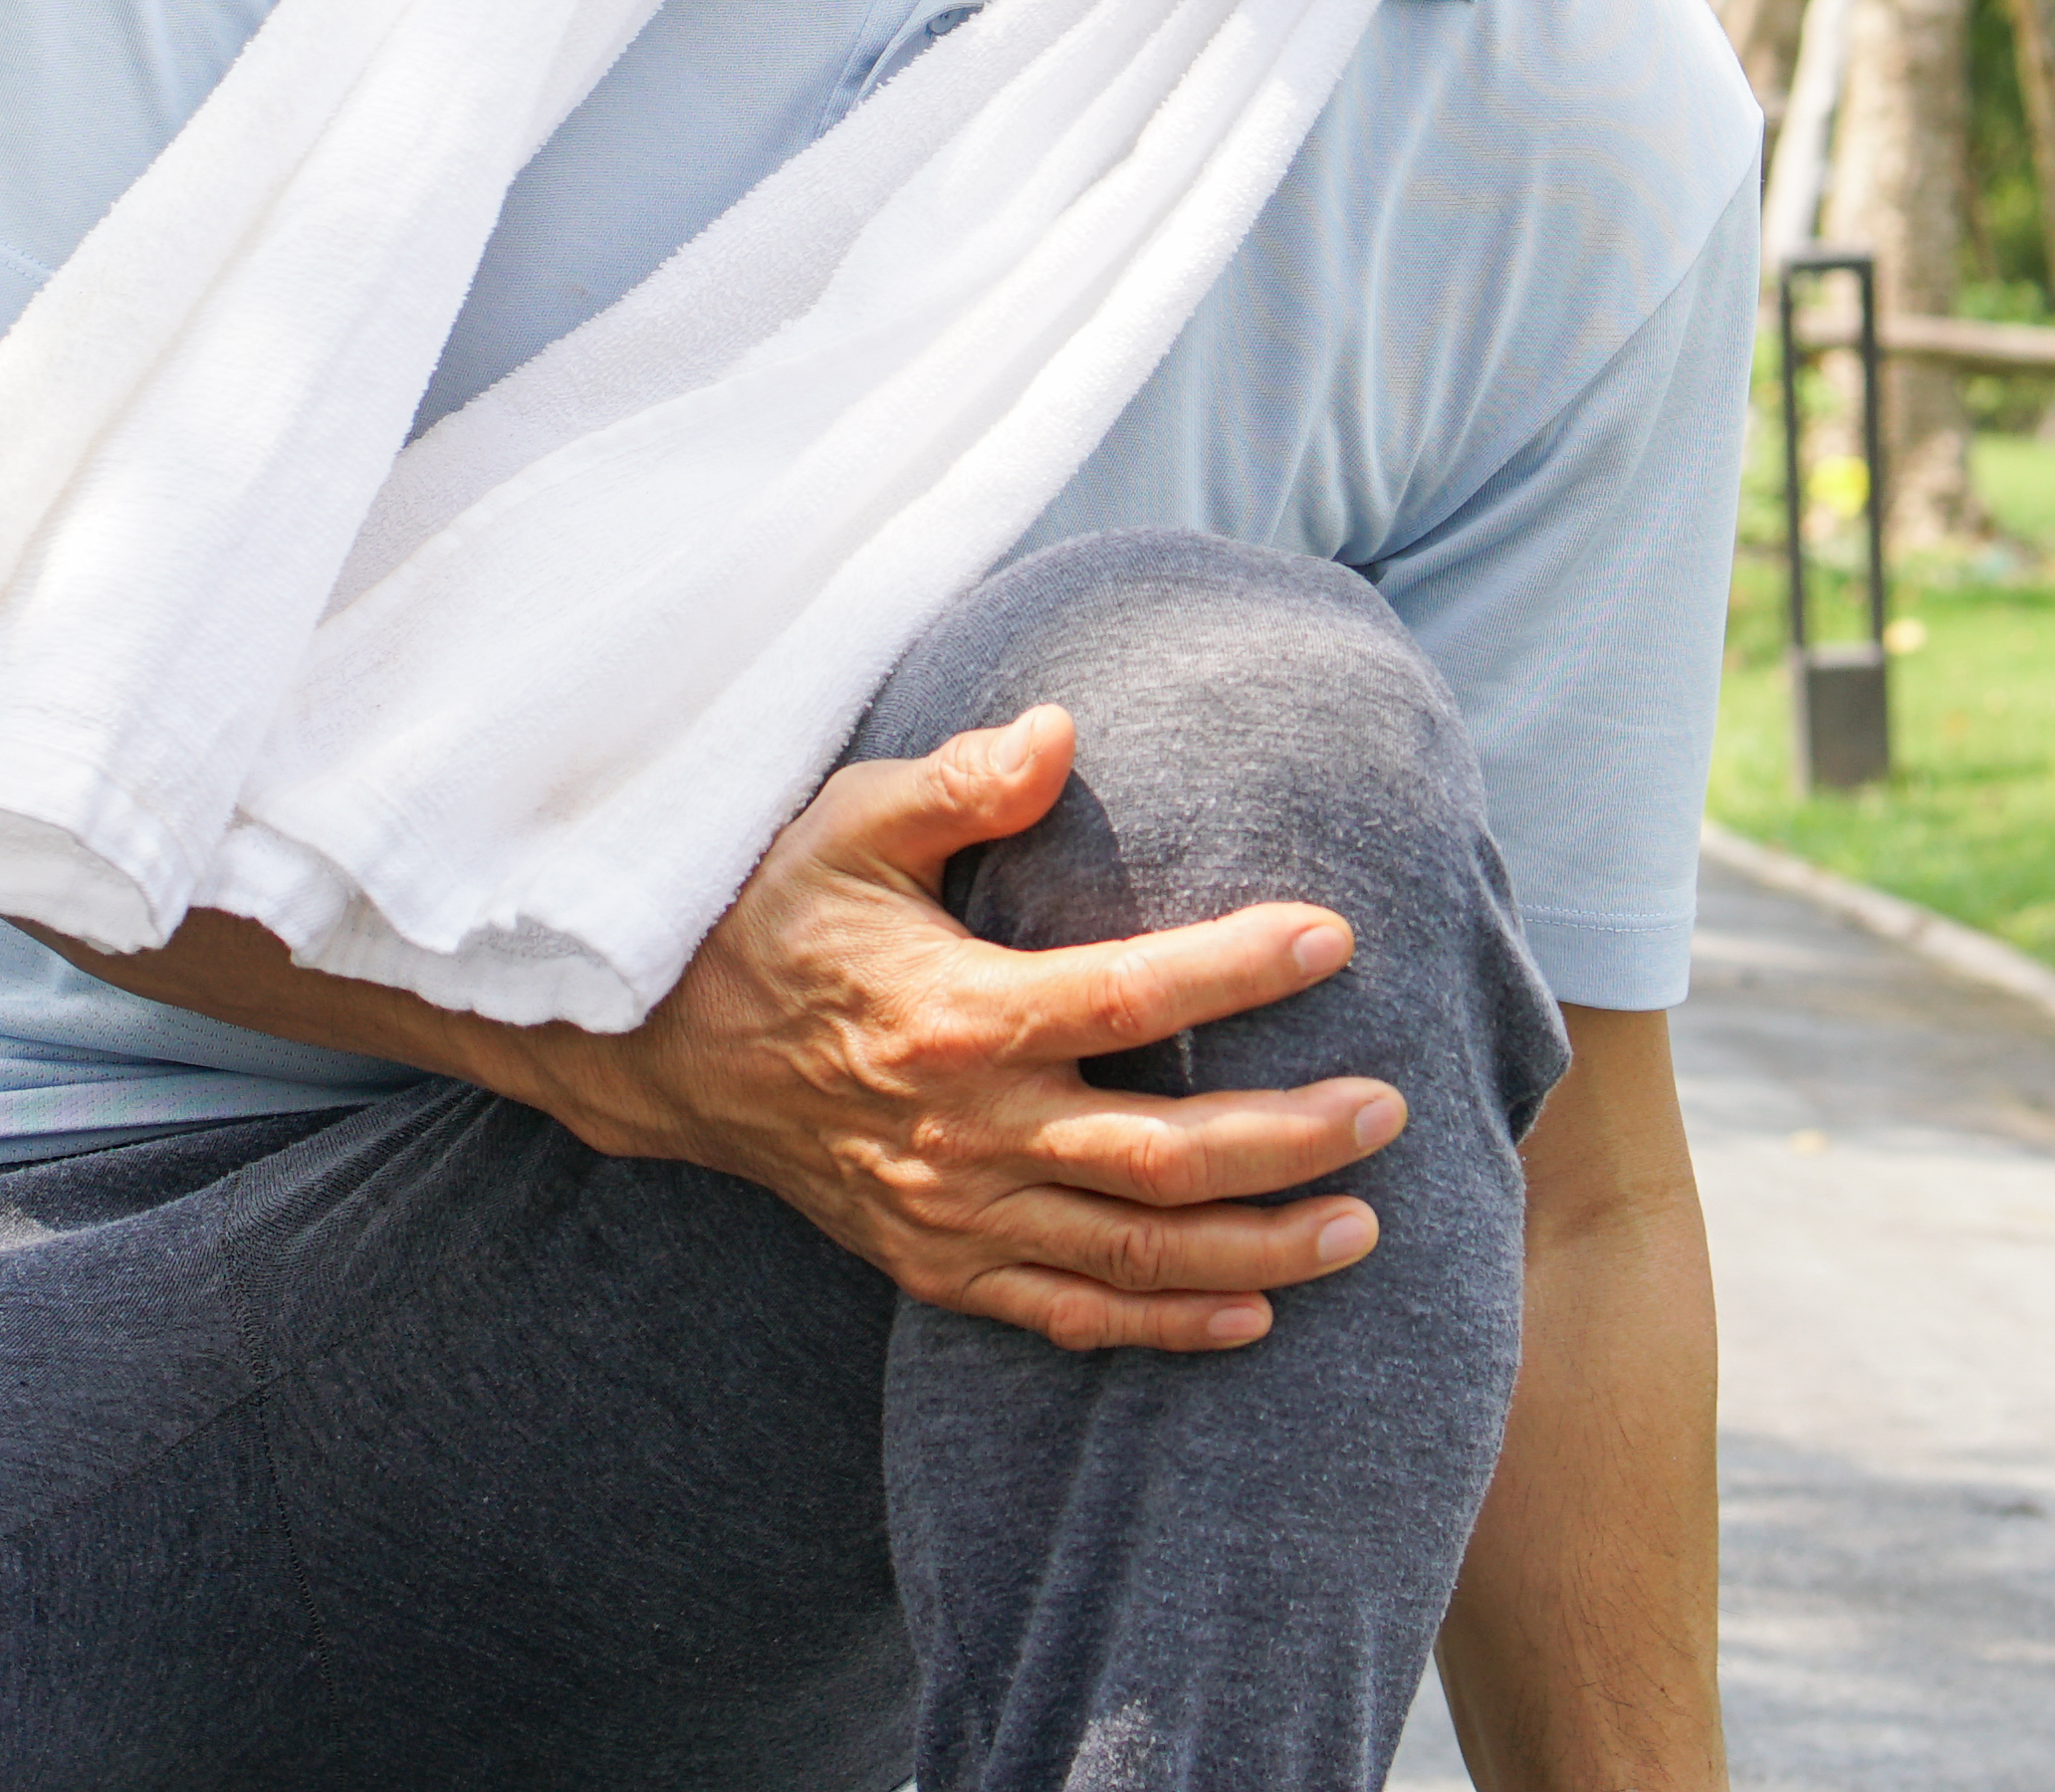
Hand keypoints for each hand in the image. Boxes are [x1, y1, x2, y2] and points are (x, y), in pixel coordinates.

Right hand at [501, 705, 1403, 1352]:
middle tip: (1388, 1110)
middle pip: (1159, 1157)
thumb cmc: (776, 915)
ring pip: (1131, 1255)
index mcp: (957, 1015)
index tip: (1334, 936)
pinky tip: (1252, 1314)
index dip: (1239, 969)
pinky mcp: (937, 1264)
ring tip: (1360, 1228)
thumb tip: (1060, 729)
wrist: (666, 1051)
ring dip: (1255, 1249)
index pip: (1128, 998)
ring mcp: (953, 1213)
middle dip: (1288, 1140)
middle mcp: (965, 1132)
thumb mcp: (851, 824)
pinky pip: (1066, 1312)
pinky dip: (1162, 1325)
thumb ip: (959, 782)